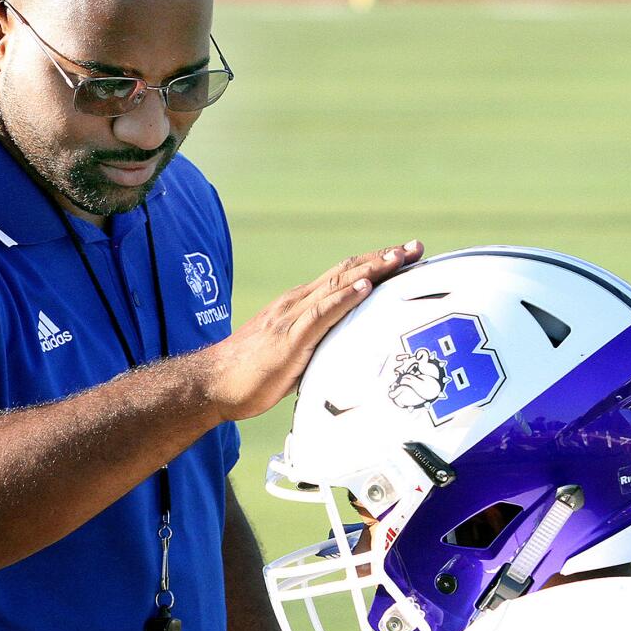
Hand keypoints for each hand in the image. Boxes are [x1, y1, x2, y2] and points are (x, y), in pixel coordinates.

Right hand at [204, 241, 423, 421]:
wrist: (214, 383)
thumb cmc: (251, 374)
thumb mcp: (294, 356)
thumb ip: (318, 347)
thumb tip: (346, 356)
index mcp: (300, 305)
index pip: (344, 276)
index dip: (376, 264)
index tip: (405, 255)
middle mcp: (298, 302)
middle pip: (347, 271)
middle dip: (384, 258)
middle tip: (416, 247)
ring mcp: (293, 317)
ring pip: (339, 285)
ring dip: (373, 270)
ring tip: (400, 258)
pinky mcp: (290, 337)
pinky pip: (322, 313)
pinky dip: (346, 297)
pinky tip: (365, 288)